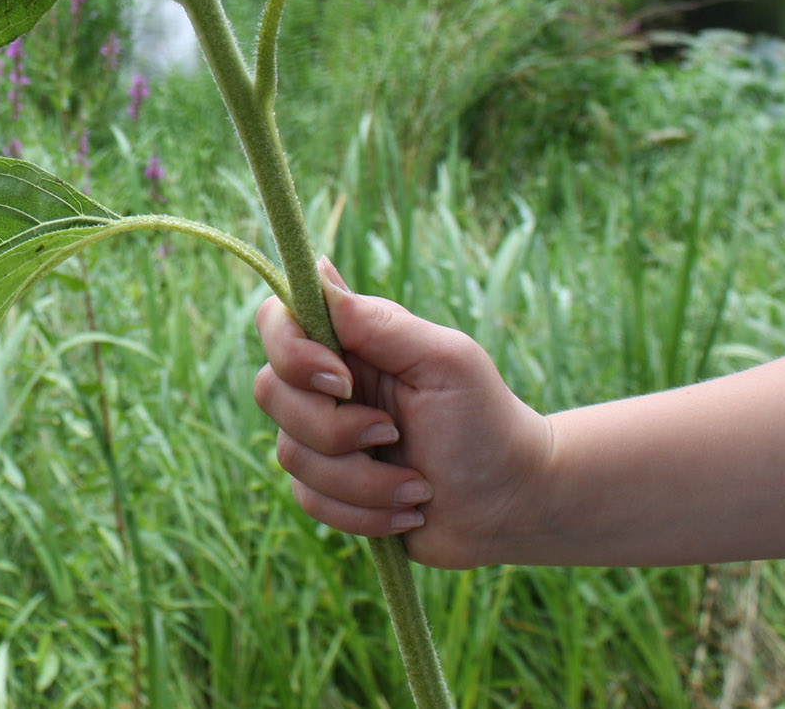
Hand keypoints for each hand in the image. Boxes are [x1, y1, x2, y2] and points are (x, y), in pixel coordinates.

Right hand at [253, 260, 552, 568]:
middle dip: (334, 430)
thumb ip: (378, 323)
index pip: (276, 322)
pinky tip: (410, 511)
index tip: (344, 381)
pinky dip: (365, 514)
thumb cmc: (486, 421)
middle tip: (394, 435)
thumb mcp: (444, 362)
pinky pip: (310, 502)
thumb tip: (317, 272)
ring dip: (364, 482)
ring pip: (291, 456)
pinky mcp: (329, 490)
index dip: (292, 354)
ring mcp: (323, 439)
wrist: (513, 503)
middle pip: (271, 393)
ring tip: (418, 487)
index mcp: (350, 343)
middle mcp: (326, 385)